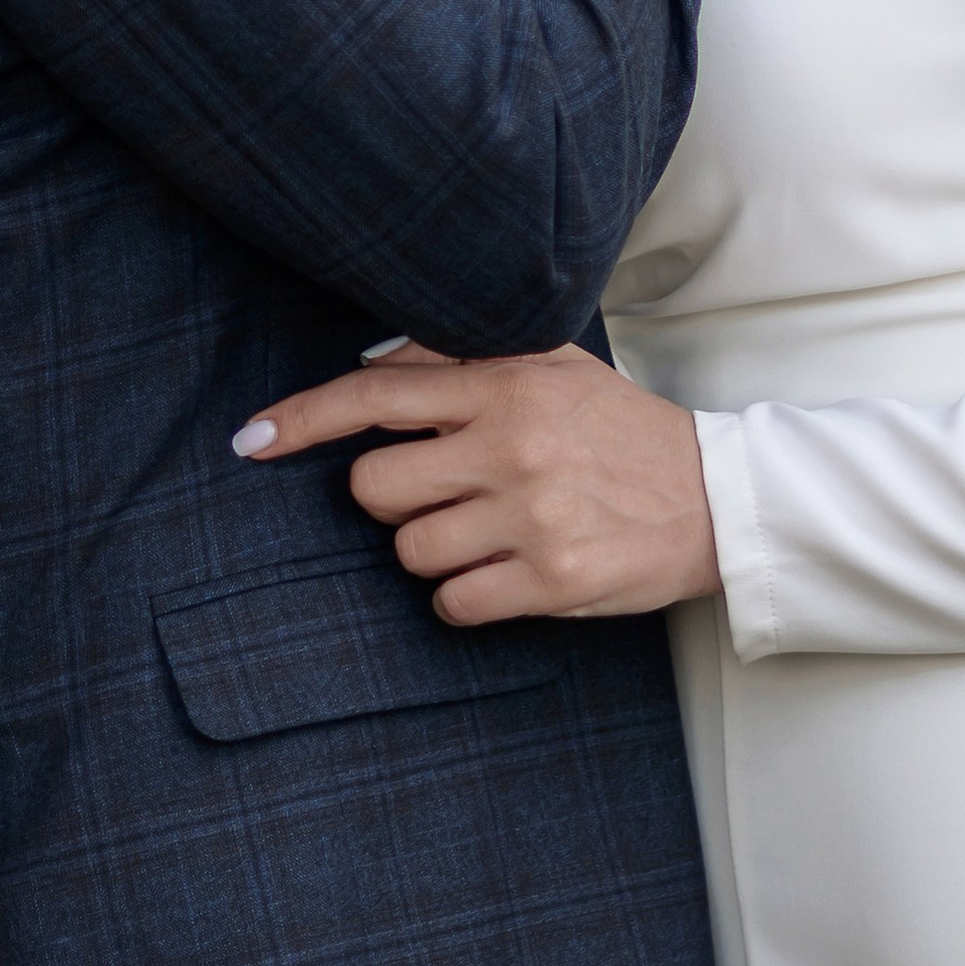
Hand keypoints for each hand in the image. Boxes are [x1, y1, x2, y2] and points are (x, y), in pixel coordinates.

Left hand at [231, 340, 721, 623]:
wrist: (714, 498)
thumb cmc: (618, 428)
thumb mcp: (550, 366)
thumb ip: (462, 360)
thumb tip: (370, 367)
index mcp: (505, 385)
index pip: (377, 394)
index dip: (303, 418)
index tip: (250, 440)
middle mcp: (511, 445)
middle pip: (375, 486)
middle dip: (391, 498)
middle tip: (442, 492)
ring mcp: (530, 515)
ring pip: (410, 553)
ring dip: (433, 551)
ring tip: (488, 532)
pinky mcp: (552, 579)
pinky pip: (453, 605)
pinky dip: (464, 599)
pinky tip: (502, 576)